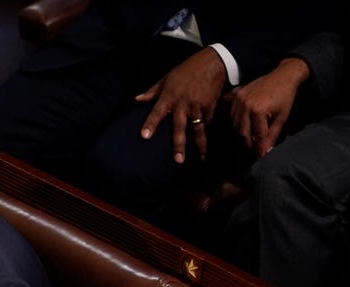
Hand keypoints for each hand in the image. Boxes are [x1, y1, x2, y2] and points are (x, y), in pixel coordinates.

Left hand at [136, 47, 227, 163]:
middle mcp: (182, 104)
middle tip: (178, 160)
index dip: (150, 124)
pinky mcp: (210, 106)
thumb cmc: (186, 70)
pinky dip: (209, 132)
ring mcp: (197, 106)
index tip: (145, 136)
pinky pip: (208, 122)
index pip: (156, 112)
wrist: (212, 63)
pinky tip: (210, 145)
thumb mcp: (166, 78)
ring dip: (200, 144)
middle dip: (179, 144)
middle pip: (179, 127)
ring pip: (198, 129)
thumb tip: (136, 100)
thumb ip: (152, 92)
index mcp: (169, 97)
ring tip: (202, 158)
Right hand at [226, 57, 307, 157]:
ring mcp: (238, 100)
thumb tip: (266, 152)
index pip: (257, 136)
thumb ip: (273, 135)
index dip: (259, 149)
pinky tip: (243, 126)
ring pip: (235, 125)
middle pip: (242, 133)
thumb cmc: (285, 96)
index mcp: (258, 110)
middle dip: (249, 144)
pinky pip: (231, 114)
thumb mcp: (282, 117)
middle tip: (254, 150)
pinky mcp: (235, 95)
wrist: (283, 75)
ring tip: (250, 139)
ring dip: (242, 134)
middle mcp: (245, 105)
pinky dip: (236, 122)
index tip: (260, 158)